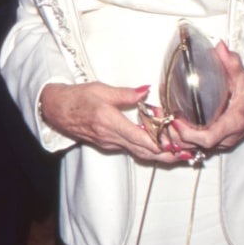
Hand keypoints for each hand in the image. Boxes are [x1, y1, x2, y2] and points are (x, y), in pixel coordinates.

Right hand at [39, 81, 179, 163]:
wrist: (56, 110)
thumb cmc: (76, 98)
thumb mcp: (101, 89)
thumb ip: (125, 93)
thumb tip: (145, 91)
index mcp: (109, 122)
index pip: (140, 138)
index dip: (161, 143)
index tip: (178, 142)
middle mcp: (110, 137)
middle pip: (144, 152)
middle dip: (167, 155)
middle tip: (188, 154)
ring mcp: (109, 144)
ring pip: (140, 153)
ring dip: (160, 155)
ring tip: (181, 155)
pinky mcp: (108, 145)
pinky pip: (131, 150)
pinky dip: (148, 151)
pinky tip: (160, 148)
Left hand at [172, 41, 243, 153]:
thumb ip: (231, 62)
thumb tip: (220, 47)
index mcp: (233, 121)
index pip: (208, 137)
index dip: (188, 133)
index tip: (175, 120)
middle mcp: (229, 135)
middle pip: (198, 145)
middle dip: (178, 135)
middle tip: (163, 118)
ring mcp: (226, 140)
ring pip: (198, 148)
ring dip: (181, 138)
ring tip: (165, 121)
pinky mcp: (223, 140)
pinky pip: (202, 145)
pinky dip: (188, 139)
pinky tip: (176, 126)